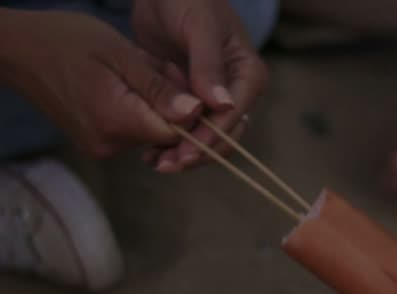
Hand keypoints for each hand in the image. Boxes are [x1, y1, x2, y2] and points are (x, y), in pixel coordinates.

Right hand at [0, 10, 204, 158]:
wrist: (14, 52)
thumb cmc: (66, 42)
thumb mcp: (120, 55)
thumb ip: (159, 88)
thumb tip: (196, 113)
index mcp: (118, 122)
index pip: (176, 134)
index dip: (188, 109)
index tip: (176, 77)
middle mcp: (110, 145)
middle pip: (164, 133)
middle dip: (170, 102)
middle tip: (155, 66)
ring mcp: (100, 147)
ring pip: (148, 130)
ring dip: (152, 103)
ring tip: (134, 70)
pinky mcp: (95, 143)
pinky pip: (130, 130)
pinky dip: (136, 108)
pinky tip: (121, 82)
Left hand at [131, 0, 268, 171]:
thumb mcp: (199, 27)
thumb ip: (208, 65)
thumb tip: (222, 106)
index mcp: (249, 75)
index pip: (235, 116)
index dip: (212, 137)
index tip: (186, 151)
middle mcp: (236, 92)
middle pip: (224, 134)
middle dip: (197, 152)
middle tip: (167, 164)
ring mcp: (212, 98)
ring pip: (204, 136)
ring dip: (181, 152)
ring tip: (154, 162)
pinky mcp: (189, 99)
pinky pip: (184, 127)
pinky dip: (168, 140)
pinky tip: (148, 150)